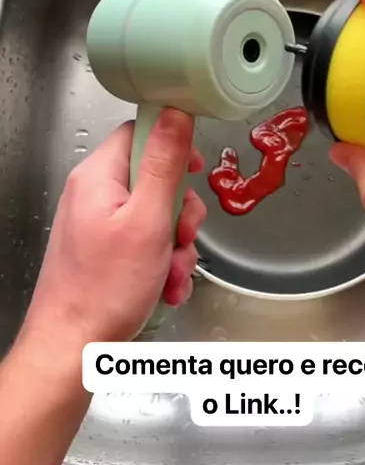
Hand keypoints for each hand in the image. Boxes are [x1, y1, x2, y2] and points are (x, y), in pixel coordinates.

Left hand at [23, 109, 206, 345]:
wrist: (70, 350)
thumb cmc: (103, 290)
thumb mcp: (148, 221)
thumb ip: (165, 165)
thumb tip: (177, 114)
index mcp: (98, 177)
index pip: (140, 132)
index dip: (173, 146)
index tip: (194, 171)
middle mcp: (95, 196)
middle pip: (155, 179)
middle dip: (181, 214)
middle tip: (181, 238)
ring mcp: (99, 225)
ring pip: (157, 217)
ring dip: (176, 247)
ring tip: (170, 276)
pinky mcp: (105, 252)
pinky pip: (146, 243)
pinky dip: (162, 265)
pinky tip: (164, 288)